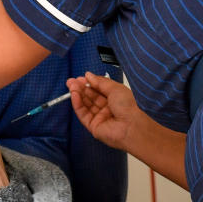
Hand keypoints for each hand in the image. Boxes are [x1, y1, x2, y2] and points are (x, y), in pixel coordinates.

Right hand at [68, 72, 189, 188]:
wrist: (131, 125)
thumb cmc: (128, 107)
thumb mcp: (114, 88)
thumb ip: (100, 81)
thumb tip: (88, 75)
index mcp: (114, 98)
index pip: (98, 89)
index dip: (89, 83)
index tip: (80, 77)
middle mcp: (106, 108)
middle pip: (90, 96)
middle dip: (80, 88)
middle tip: (71, 81)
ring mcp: (99, 117)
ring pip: (85, 104)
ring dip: (77, 94)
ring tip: (72, 86)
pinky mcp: (93, 126)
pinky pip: (83, 114)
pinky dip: (77, 104)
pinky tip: (74, 95)